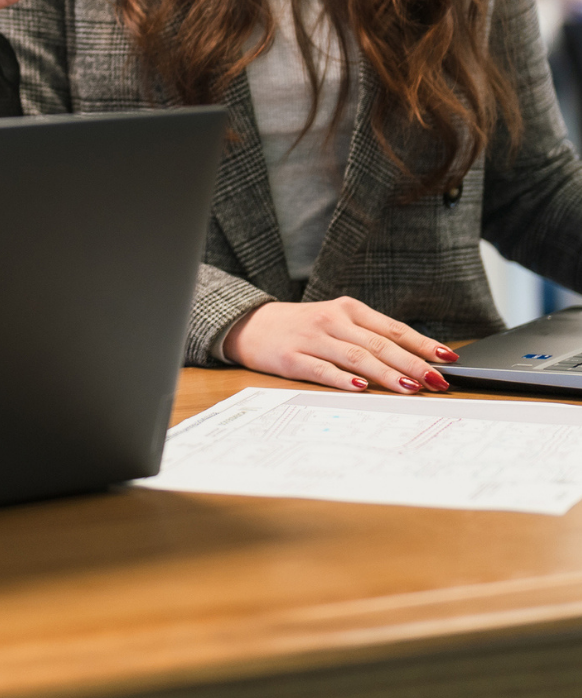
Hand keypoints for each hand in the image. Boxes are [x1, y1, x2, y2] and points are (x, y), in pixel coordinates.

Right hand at [222, 298, 457, 394]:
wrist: (250, 325)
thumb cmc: (303, 328)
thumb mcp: (336, 322)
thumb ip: (369, 337)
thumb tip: (415, 361)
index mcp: (347, 309)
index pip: (393, 328)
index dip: (422, 344)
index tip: (448, 359)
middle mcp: (332, 320)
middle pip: (380, 344)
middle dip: (413, 364)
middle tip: (438, 381)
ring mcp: (312, 339)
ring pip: (356, 356)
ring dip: (386, 374)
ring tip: (410, 388)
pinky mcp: (292, 358)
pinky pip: (322, 370)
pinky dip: (343, 379)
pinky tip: (361, 387)